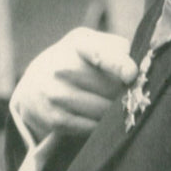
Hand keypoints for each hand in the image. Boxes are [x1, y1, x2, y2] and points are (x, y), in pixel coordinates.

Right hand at [10, 28, 137, 142]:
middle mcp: (63, 68)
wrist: (34, 83)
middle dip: (124, 93)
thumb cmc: (74, 59)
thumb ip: (115, 48)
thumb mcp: (89, 43)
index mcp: (77, 44)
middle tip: (129, 94)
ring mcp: (57, 95)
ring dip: (115, 111)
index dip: (119, 65)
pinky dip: (102, 125)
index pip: (100, 54)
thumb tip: (136, 69)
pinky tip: (103, 119)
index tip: (131, 75)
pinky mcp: (56, 119)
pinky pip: (91, 127)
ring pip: (103, 110)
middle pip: (109, 87)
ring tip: (118, 106)